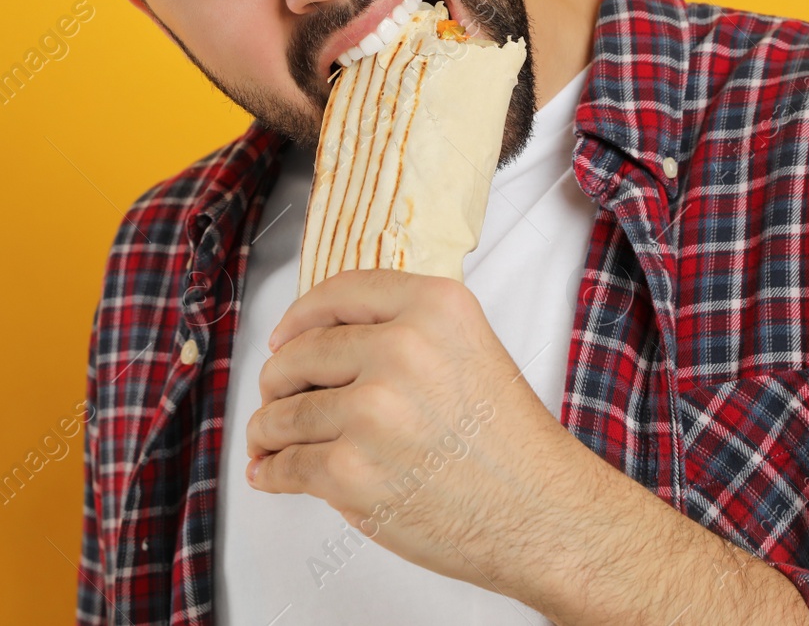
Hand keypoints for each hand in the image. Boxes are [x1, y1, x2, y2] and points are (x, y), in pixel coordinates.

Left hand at [244, 267, 589, 594]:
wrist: (541, 516)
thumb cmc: (511, 445)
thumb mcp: (472, 349)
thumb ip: (409, 331)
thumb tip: (325, 342)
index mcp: (435, 308)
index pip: (340, 292)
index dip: (300, 317)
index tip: (286, 335)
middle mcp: (401, 349)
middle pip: (300, 353)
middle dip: (278, 380)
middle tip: (274, 396)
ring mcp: (371, 411)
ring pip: (285, 412)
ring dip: (266, 430)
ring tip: (266, 440)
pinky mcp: (350, 471)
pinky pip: (287, 465)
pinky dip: (271, 471)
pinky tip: (270, 473)